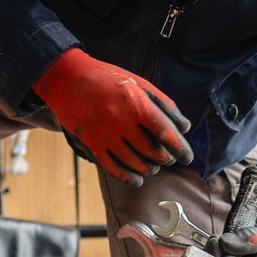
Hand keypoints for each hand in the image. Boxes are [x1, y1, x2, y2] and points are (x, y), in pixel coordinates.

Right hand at [33, 48, 193, 183]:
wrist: (67, 77)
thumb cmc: (108, 78)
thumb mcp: (139, 82)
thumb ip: (163, 104)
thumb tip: (184, 128)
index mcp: (137, 103)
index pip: (166, 133)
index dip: (181, 148)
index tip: (188, 158)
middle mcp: (122, 120)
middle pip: (152, 151)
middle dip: (165, 159)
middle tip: (168, 160)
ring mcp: (105, 134)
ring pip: (134, 162)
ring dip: (148, 169)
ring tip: (153, 168)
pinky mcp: (91, 143)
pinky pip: (112, 167)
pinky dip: (127, 177)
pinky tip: (136, 179)